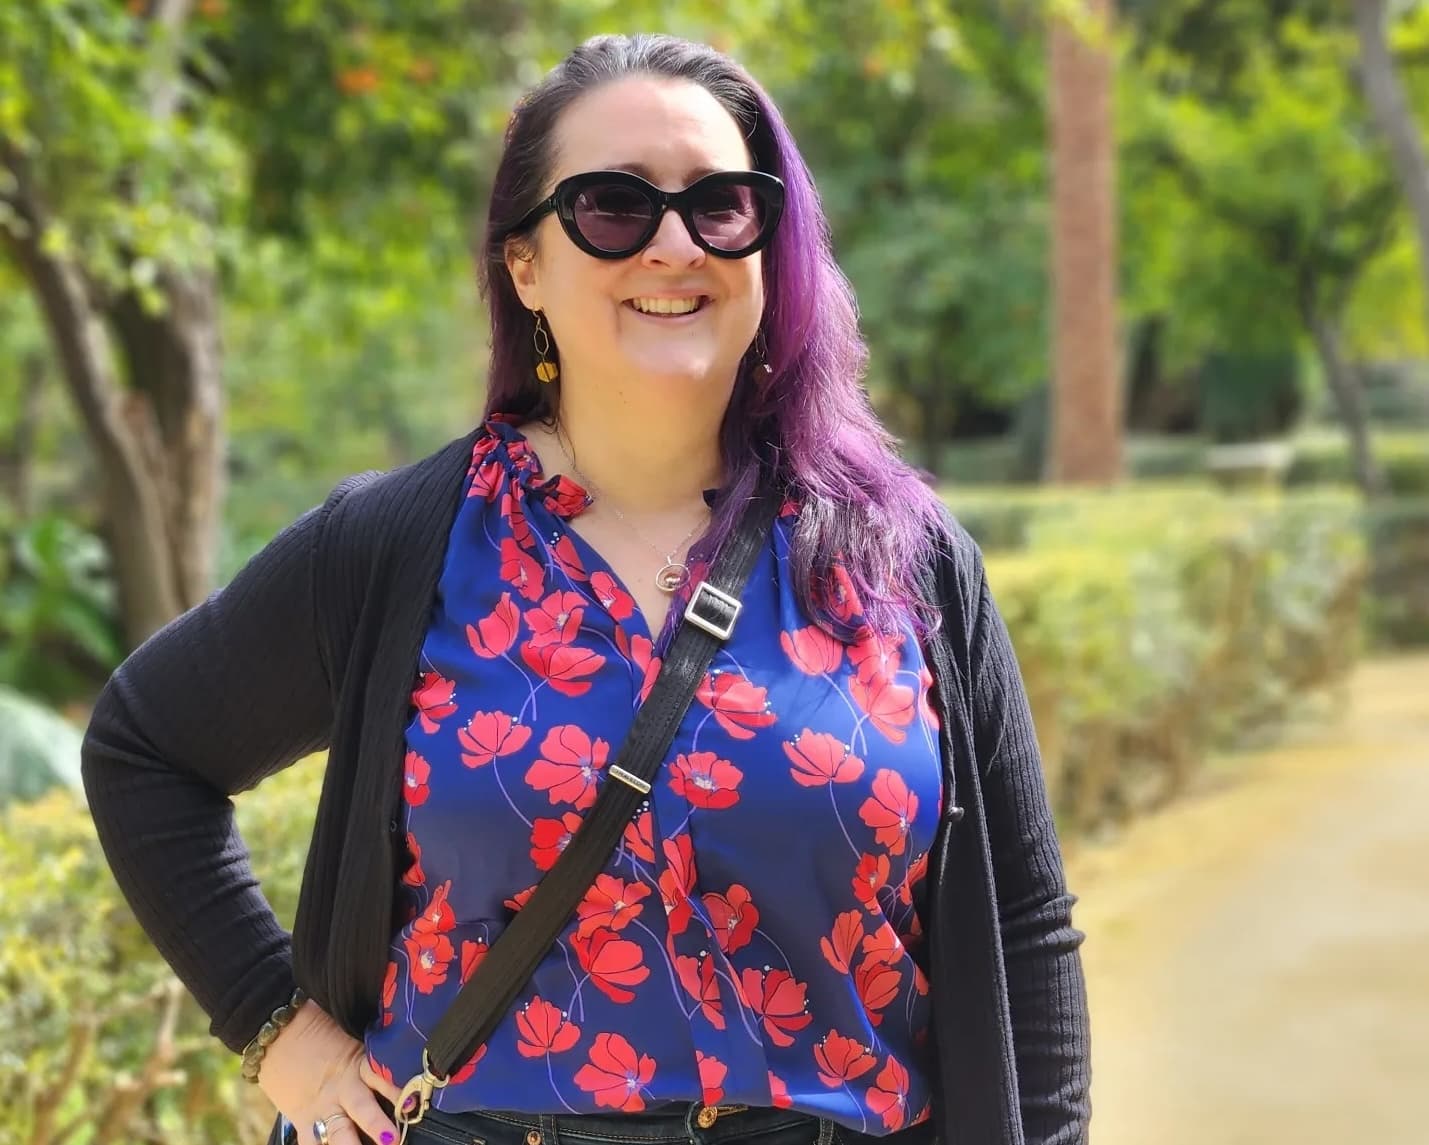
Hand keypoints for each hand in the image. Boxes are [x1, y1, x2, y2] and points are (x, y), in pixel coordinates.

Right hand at [258, 1000, 402, 1144]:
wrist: (274, 1032)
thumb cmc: (317, 1027)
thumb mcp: (351, 1034)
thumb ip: (373, 1049)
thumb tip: (404, 1051)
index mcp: (358, 1062)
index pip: (383, 1077)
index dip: (399, 1090)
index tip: (417, 1101)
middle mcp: (342, 1088)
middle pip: (363, 1109)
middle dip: (378, 1125)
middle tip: (393, 1139)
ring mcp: (321, 1107)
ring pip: (338, 1134)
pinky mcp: (302, 1119)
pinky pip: (311, 1143)